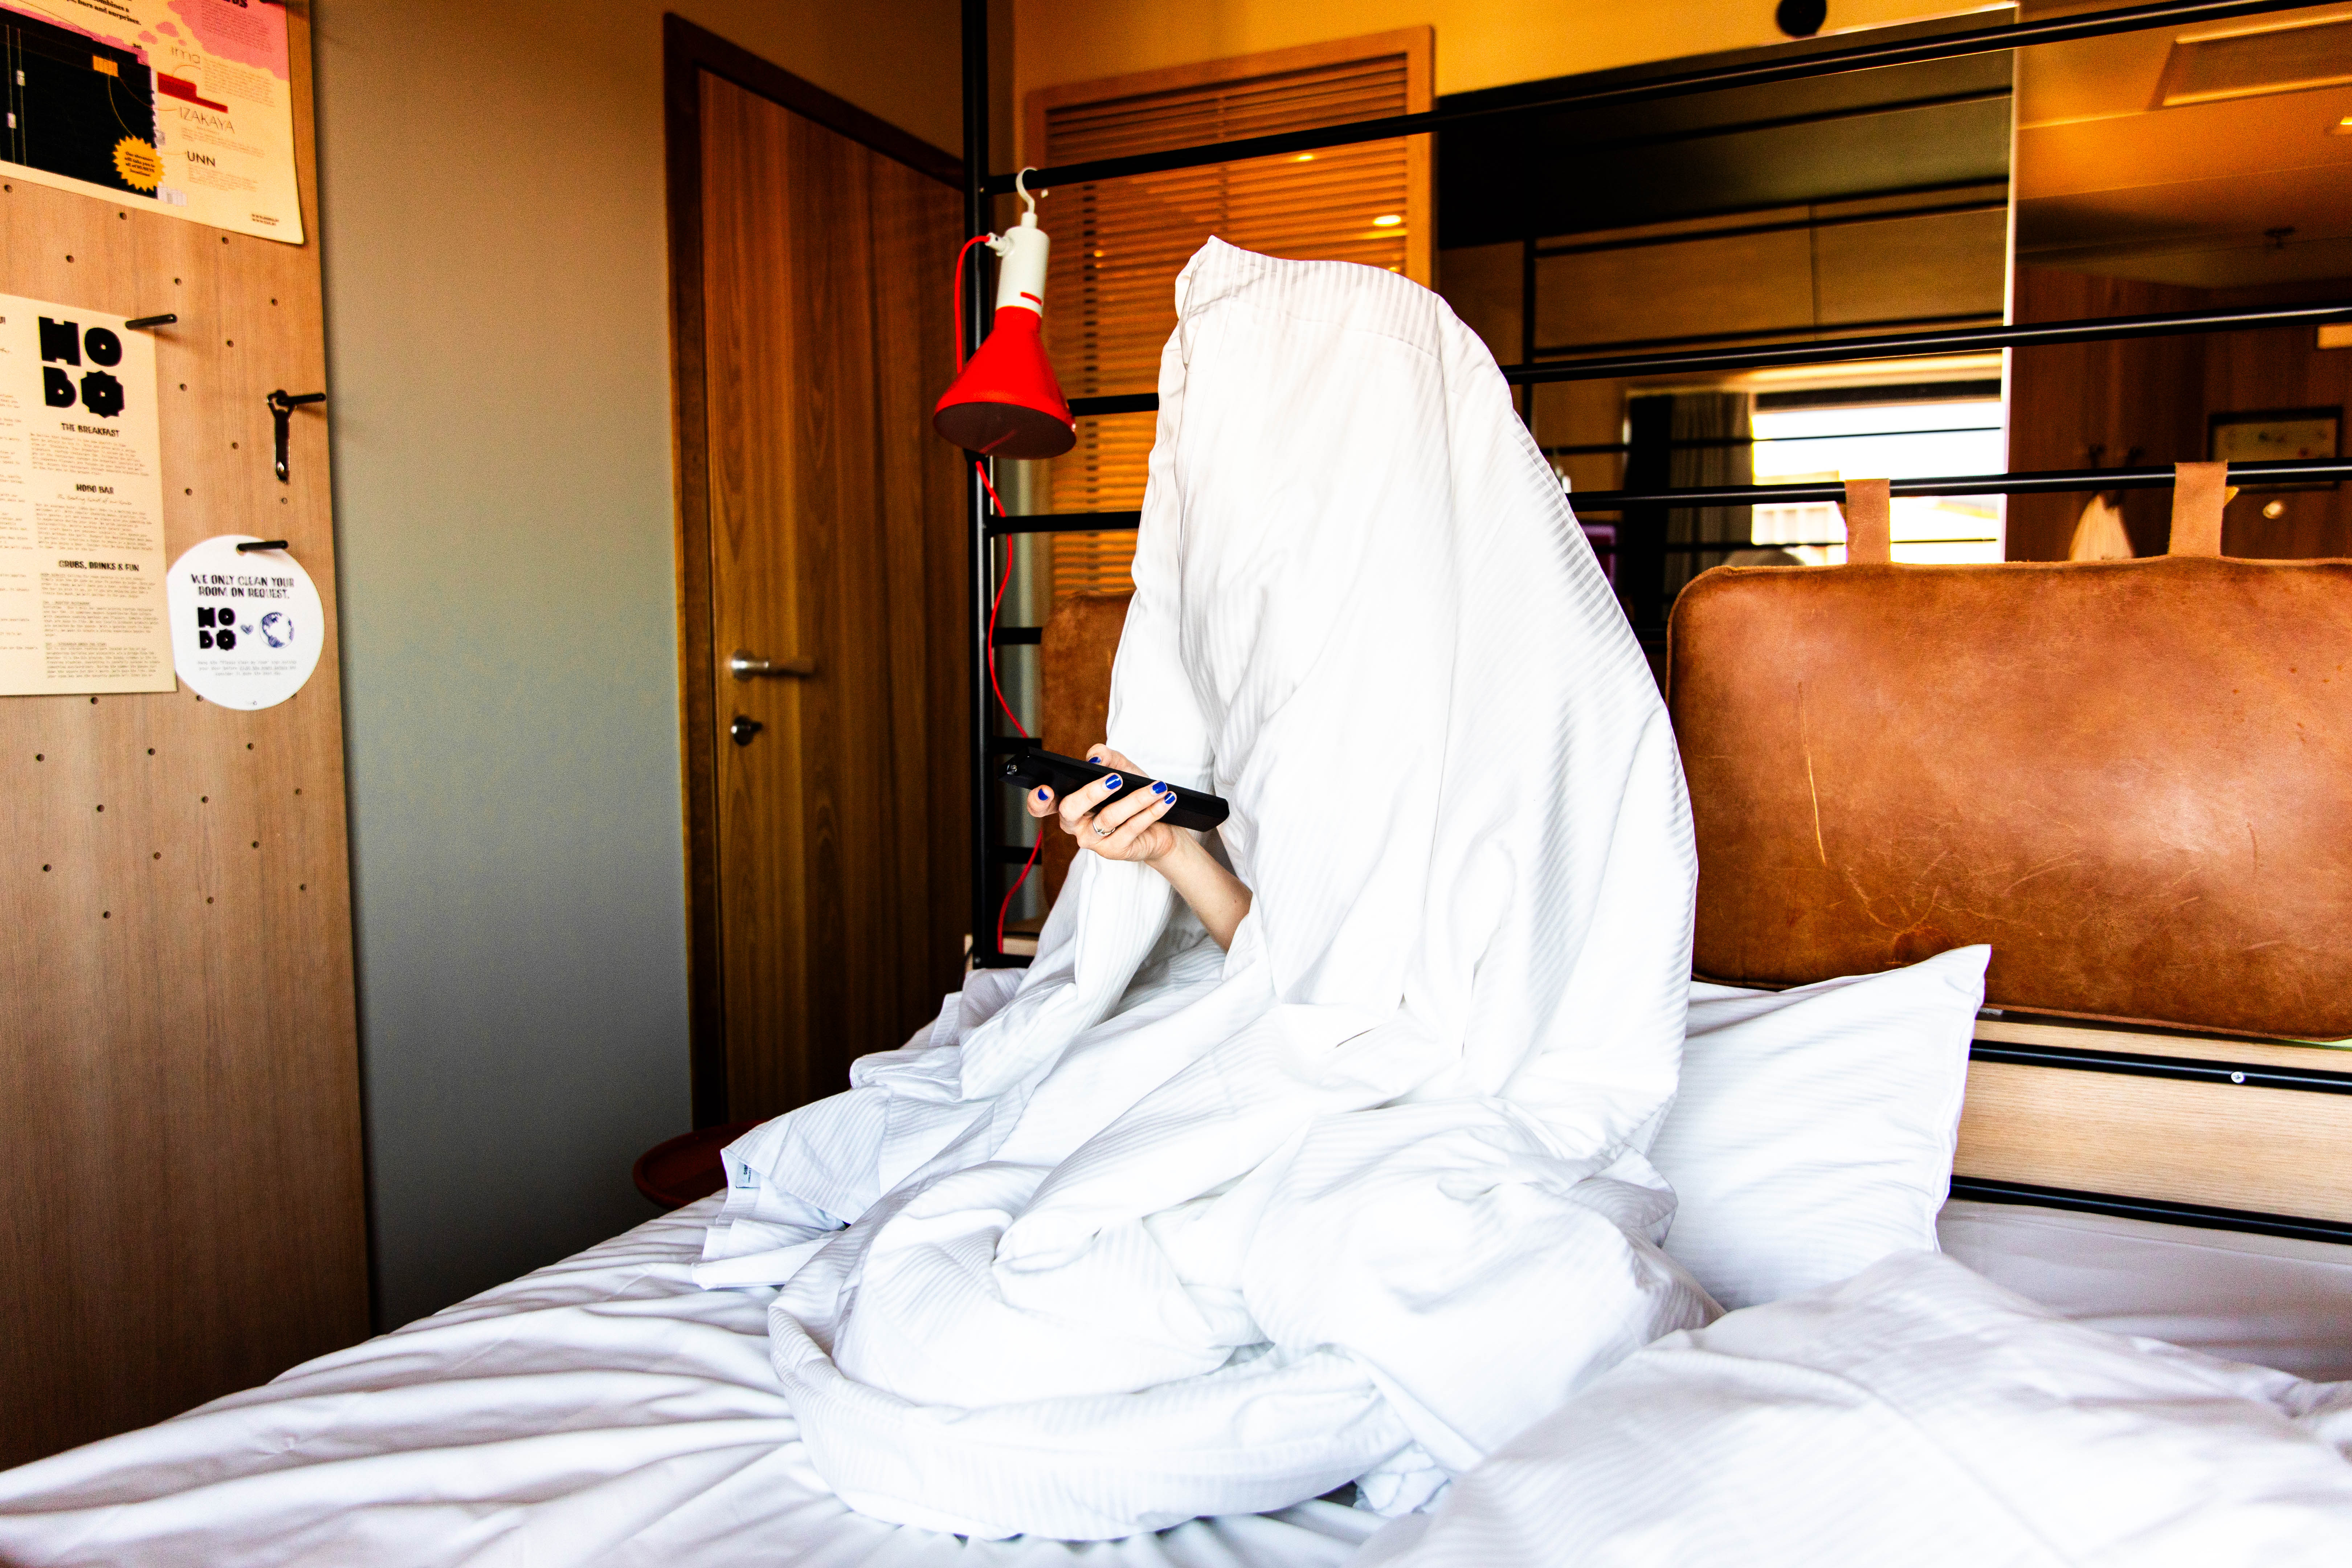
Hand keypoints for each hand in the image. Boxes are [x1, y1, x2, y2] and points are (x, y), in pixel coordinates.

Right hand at [1023, 744, 1181, 863]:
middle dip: (1091, 792)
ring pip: (1108, 818)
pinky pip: (1130, 829)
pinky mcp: (1113, 851)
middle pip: (1071, 810)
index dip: (1037, 800)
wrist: (1159, 825)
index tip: (1045, 789)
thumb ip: (1105, 757)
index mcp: (1068, 804)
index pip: (1042, 805)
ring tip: (1157, 787)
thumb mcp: (1121, 769)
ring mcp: (1093, 840)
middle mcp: (1075, 825)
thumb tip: (1094, 758)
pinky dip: (1150, 811)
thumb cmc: (1132, 794)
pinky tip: (1164, 799)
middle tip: (1115, 779)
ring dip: (1136, 799)